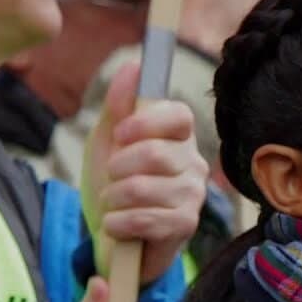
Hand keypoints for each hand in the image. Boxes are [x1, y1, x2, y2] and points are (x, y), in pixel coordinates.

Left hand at [83, 61, 207, 283]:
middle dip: (118, 168)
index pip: (179, 115)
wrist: (114, 235)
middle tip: (110, 179)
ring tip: (112, 205)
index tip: (120, 135)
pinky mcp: (186, 224)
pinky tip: (116, 226)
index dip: (147, 123)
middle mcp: (193, 162)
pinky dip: (119, 224)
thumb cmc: (114, 183)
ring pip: (145, 188)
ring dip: (114, 200)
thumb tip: (134, 66)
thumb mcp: (107, 141)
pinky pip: (148, 219)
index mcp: (177, 136)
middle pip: (156, 154)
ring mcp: (193, 194)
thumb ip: (119, 105)